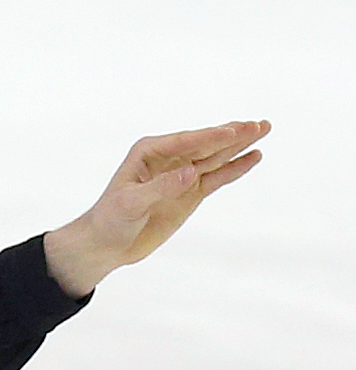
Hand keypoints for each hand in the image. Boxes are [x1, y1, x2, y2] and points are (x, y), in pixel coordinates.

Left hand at [43, 120, 265, 296]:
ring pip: (216, 157)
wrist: (106, 245)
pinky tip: (253, 156)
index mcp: (148, 152)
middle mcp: (168, 159)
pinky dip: (235, 168)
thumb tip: (191, 172)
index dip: (210, 137)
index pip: (185, 142)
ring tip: (262, 129)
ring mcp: (181, 175)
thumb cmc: (109, 220)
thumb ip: (160, 188)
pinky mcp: (190, 192)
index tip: (234, 131)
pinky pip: (217, 177)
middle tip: (259, 124)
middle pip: (206, 144)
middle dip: (232, 134)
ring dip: (239, 145)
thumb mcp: (130, 204)